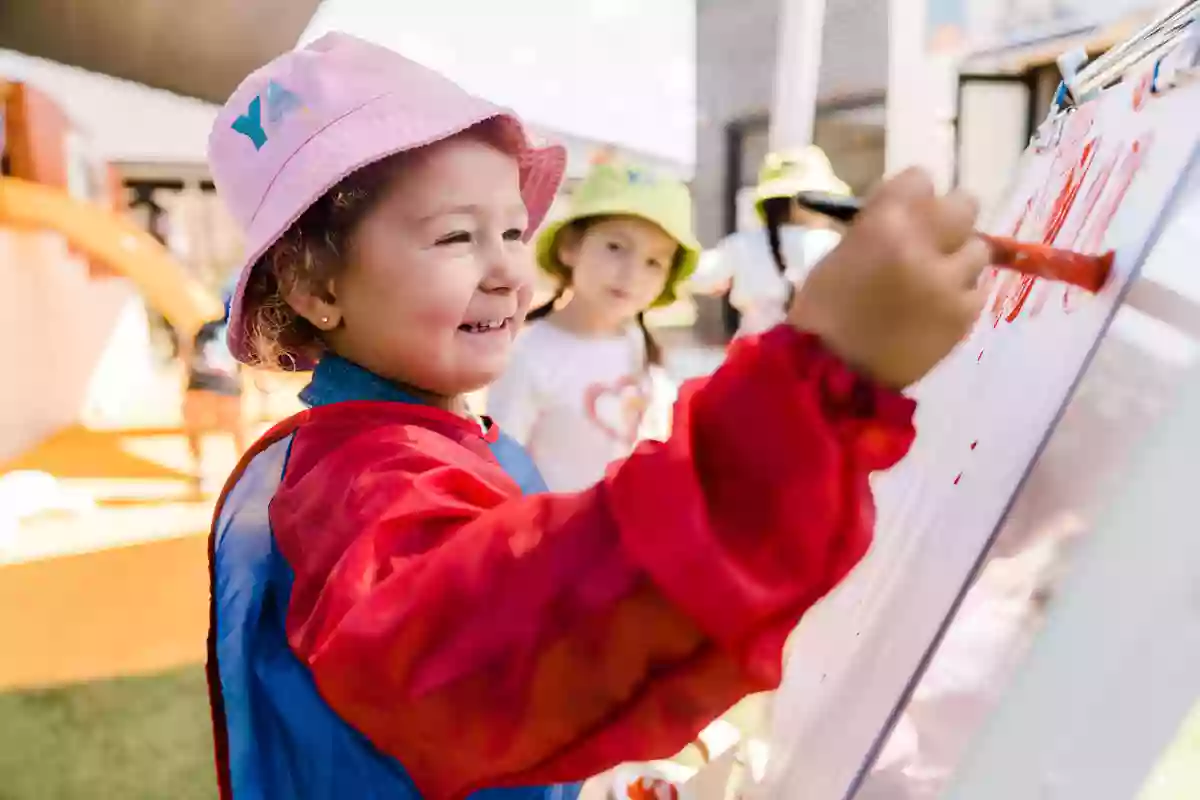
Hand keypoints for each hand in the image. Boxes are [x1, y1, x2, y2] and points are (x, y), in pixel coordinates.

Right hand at [787, 168, 989, 389]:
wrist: (833, 374)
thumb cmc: (823, 312)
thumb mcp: (840, 253)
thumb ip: (878, 225)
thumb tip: (906, 211)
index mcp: (885, 222)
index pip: (920, 179)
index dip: (913, 196)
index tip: (905, 212)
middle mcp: (925, 244)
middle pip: (964, 204)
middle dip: (949, 219)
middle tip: (935, 239)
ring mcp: (950, 281)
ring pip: (977, 249)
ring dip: (958, 260)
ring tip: (935, 281)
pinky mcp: (964, 315)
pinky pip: (978, 290)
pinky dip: (961, 295)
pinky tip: (937, 309)